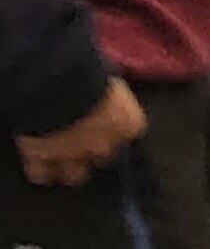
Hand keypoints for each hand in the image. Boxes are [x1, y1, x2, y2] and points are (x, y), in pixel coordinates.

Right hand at [18, 78, 145, 186]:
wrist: (55, 86)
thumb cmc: (90, 73)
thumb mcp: (109, 78)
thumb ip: (111, 93)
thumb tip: (106, 90)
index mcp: (127, 121)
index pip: (132, 130)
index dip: (120, 126)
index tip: (114, 121)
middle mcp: (104, 144)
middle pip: (105, 155)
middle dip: (97, 149)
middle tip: (87, 140)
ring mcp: (73, 156)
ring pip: (75, 175)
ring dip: (71, 168)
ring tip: (63, 160)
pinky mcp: (42, 160)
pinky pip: (41, 174)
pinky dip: (39, 170)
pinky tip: (38, 163)